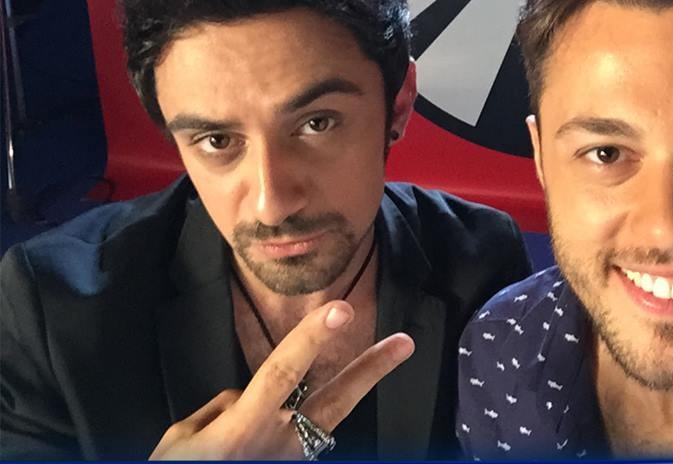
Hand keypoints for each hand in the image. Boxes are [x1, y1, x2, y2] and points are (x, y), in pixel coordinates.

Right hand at [149, 301, 414, 459]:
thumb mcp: (181, 439)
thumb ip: (221, 410)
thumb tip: (245, 397)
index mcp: (242, 428)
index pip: (283, 372)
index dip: (311, 339)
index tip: (339, 310)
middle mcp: (277, 446)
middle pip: (334, 401)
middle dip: (371, 370)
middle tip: (405, 343)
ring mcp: (290, 463)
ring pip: (321, 422)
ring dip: (330, 401)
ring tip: (347, 377)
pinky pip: (298, 443)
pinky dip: (287, 434)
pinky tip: (252, 444)